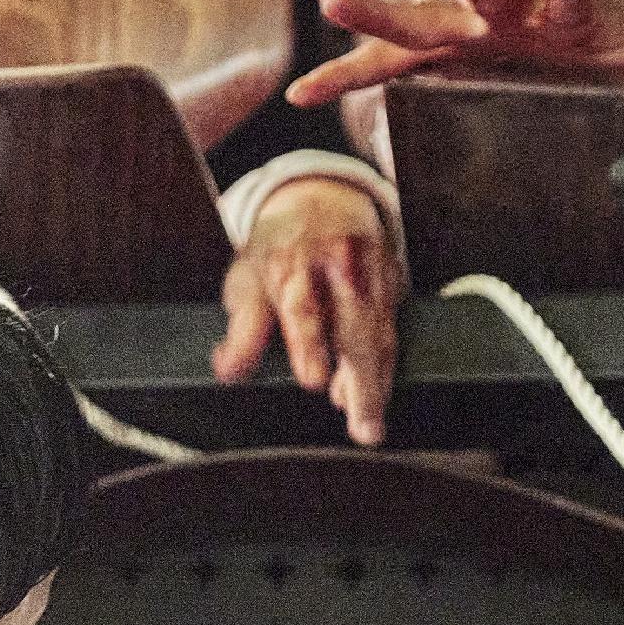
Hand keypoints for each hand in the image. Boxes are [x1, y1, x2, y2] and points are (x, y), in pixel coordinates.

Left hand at [214, 174, 402, 445]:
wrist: (322, 198)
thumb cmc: (278, 249)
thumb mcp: (248, 281)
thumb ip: (242, 330)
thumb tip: (228, 371)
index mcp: (295, 264)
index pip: (304, 308)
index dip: (310, 345)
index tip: (315, 381)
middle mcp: (339, 267)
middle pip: (355, 328)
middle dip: (359, 380)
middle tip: (361, 425)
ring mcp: (372, 273)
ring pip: (380, 333)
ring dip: (376, 382)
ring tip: (368, 423)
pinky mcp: (394, 279)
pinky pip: (393, 327)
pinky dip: (386, 363)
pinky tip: (376, 392)